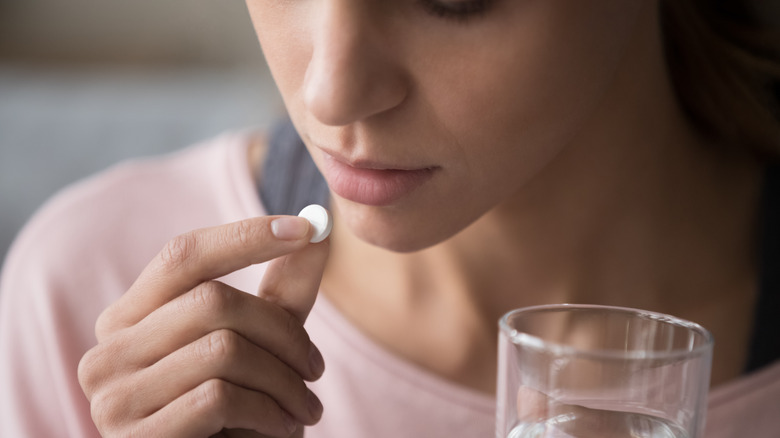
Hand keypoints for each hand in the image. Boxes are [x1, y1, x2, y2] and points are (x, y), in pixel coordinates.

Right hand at [78, 216, 328, 436]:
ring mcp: (114, 397)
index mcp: (131, 316)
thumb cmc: (237, 409)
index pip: (183, 254)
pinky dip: (268, 411)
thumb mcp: (263, 342)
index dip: (245, 236)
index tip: (307, 229)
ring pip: (222, 350)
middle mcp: (109, 350)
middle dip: (283, 332)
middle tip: (316, 367)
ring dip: (284, 380)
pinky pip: (218, 398)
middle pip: (213, 301)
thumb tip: (320, 227)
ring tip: (305, 406)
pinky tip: (282, 427)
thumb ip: (284, 289)